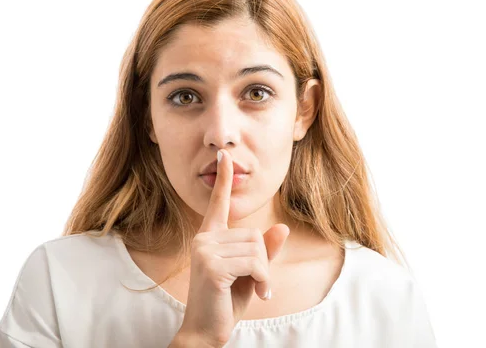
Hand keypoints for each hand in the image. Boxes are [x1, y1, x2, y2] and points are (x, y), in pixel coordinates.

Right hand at [177, 149, 289, 346]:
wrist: (206, 332)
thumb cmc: (226, 301)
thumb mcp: (251, 273)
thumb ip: (264, 250)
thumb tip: (282, 227)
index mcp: (210, 237)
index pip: (218, 204)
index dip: (224, 180)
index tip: (225, 156)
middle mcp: (203, 239)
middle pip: (254, 234)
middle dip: (263, 261)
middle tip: (256, 283)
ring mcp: (205, 251)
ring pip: (257, 249)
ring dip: (264, 272)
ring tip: (256, 289)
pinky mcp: (212, 266)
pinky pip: (255, 263)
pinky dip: (263, 280)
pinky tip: (258, 294)